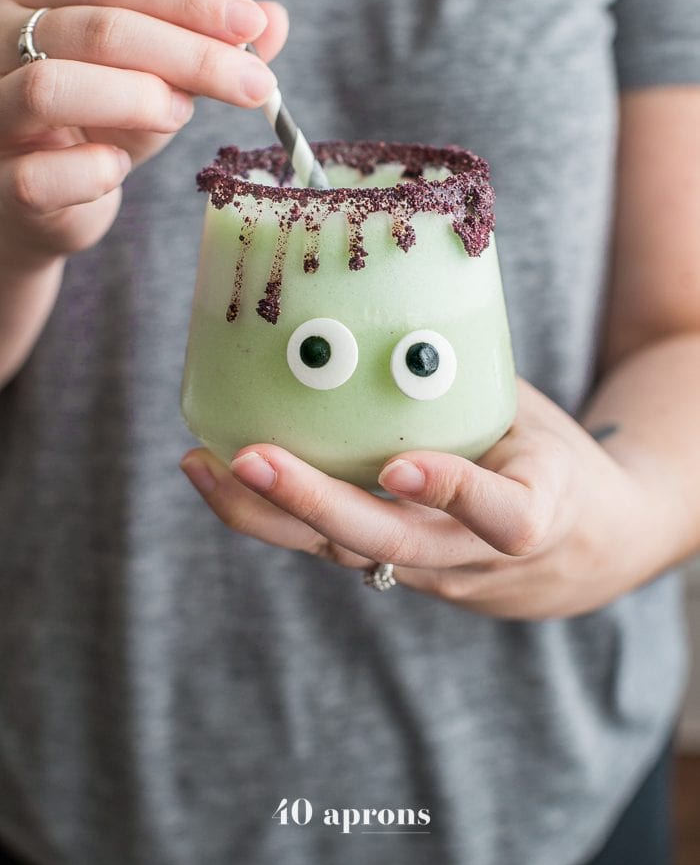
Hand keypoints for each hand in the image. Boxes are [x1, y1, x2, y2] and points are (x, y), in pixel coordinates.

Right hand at [0, 0, 287, 261]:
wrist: (37, 209)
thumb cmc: (92, 130)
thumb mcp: (153, 80)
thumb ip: (205, 48)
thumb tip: (275, 18)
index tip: (251, 25)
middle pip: (96, 28)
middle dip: (190, 55)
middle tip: (256, 85)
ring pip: (53, 87)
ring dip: (137, 100)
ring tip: (178, 117)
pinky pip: (40, 175)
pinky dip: (94, 172)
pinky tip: (118, 169)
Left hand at [180, 379, 671, 619]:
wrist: (582, 548)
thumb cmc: (553, 461)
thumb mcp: (537, 418)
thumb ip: (469, 384)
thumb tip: (391, 293)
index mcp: (538, 511)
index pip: (504, 517)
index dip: (453, 494)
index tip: (399, 469)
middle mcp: (475, 556)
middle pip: (393, 546)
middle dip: (314, 504)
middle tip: (249, 460)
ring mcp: (431, 572)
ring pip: (345, 555)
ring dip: (269, 516)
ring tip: (202, 467)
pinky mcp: (395, 571)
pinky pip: (331, 546)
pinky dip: (275, 515)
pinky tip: (223, 474)